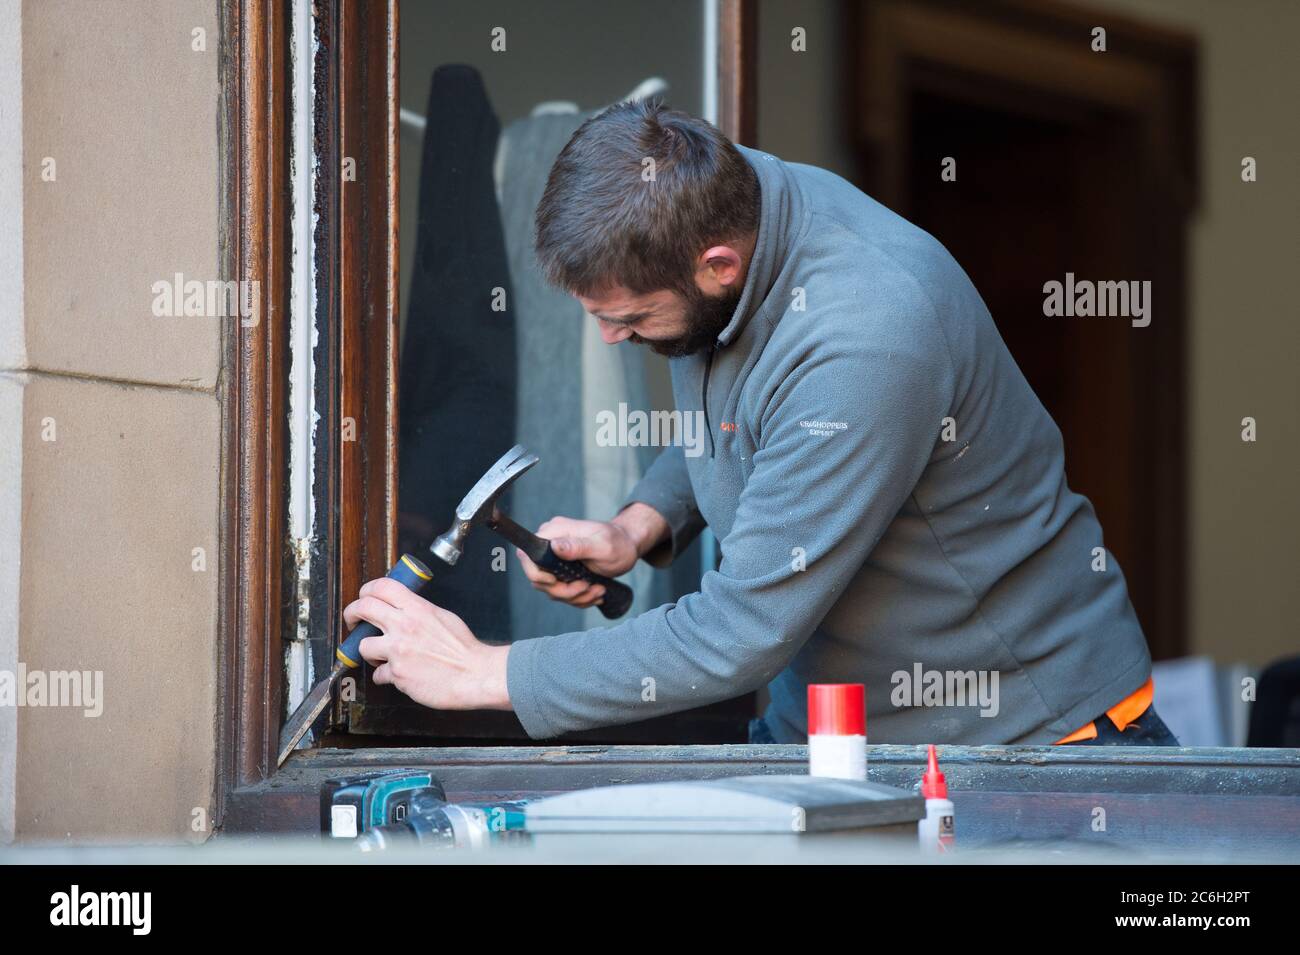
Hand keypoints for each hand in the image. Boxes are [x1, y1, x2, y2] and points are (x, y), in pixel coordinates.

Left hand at [343, 577, 510, 710]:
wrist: (474, 674)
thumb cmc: (463, 649)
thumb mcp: (443, 617)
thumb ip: (420, 611)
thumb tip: (405, 609)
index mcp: (417, 609)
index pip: (381, 587)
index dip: (366, 590)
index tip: (363, 597)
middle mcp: (404, 626)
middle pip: (363, 608)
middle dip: (352, 614)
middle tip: (353, 620)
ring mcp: (398, 650)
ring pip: (363, 645)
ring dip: (368, 650)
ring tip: (378, 655)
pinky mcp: (397, 674)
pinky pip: (378, 674)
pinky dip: (385, 675)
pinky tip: (396, 674)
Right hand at [517, 515, 639, 607]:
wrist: (627, 547)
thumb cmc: (618, 543)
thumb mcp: (602, 546)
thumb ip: (578, 546)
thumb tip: (554, 545)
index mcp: (556, 532)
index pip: (527, 554)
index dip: (536, 574)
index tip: (557, 581)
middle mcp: (551, 544)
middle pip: (539, 578)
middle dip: (564, 591)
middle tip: (587, 588)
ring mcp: (555, 559)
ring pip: (551, 589)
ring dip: (575, 596)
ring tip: (598, 590)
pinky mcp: (562, 571)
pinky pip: (561, 592)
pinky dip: (579, 598)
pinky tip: (596, 592)